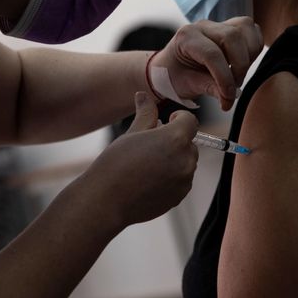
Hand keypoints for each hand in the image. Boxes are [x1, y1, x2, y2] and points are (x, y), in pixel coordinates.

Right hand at [78, 92, 198, 227]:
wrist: (106, 201)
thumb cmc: (115, 164)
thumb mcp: (131, 133)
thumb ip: (146, 114)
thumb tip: (144, 96)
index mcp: (175, 139)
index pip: (190, 121)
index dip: (178, 119)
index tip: (165, 122)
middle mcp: (185, 159)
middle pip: (189, 143)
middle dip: (175, 141)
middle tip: (151, 146)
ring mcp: (184, 180)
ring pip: (186, 162)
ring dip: (174, 160)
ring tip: (147, 165)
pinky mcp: (179, 196)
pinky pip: (181, 180)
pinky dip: (171, 177)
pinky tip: (148, 180)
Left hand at [153, 17, 263, 109]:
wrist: (172, 67)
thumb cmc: (176, 76)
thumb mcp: (187, 85)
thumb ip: (209, 88)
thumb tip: (230, 97)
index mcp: (186, 37)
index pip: (212, 54)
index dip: (224, 78)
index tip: (228, 97)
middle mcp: (203, 26)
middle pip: (232, 37)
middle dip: (239, 66)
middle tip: (233, 87)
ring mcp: (218, 23)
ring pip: (245, 29)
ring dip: (248, 56)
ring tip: (237, 75)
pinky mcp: (231, 26)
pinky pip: (251, 30)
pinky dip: (254, 47)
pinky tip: (243, 63)